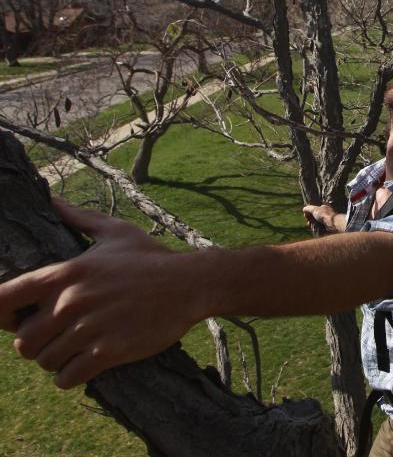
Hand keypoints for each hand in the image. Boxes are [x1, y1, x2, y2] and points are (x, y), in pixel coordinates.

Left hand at [0, 198, 200, 388]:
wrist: (190, 284)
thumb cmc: (152, 258)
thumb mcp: (116, 233)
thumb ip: (79, 218)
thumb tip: (53, 199)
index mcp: (65, 273)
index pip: (3, 299)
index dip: (0, 314)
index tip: (15, 318)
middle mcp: (70, 302)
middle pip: (23, 342)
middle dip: (36, 344)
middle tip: (56, 339)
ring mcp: (88, 329)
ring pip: (45, 361)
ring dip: (56, 361)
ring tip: (73, 352)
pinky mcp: (107, 352)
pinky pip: (67, 378)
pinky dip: (70, 376)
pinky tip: (84, 365)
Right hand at [302, 204, 344, 232]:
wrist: (332, 224)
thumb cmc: (324, 215)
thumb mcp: (314, 209)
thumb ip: (308, 208)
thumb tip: (304, 209)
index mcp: (324, 206)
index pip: (314, 208)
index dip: (309, 212)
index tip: (305, 216)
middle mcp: (326, 212)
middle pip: (315, 215)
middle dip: (310, 219)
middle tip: (308, 221)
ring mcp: (327, 219)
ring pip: (317, 221)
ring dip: (312, 223)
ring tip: (310, 225)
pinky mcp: (327, 225)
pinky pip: (320, 225)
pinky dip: (316, 226)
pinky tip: (313, 228)